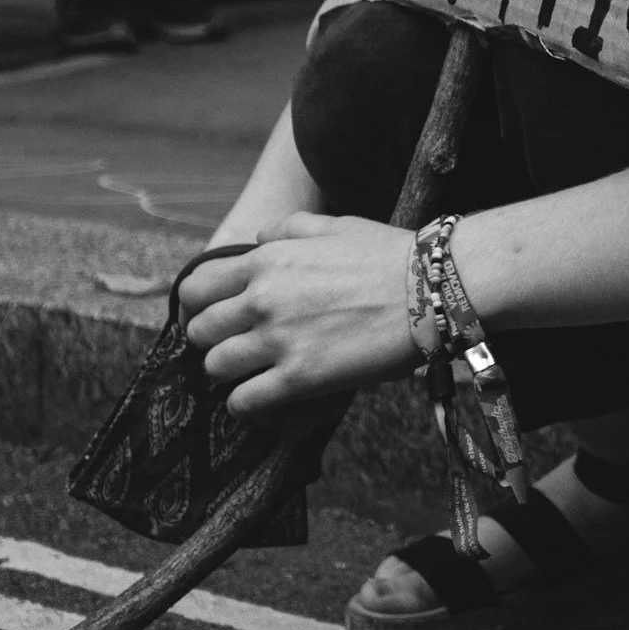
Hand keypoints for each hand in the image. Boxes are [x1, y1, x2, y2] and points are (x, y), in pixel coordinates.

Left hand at [181, 210, 415, 420]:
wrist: (431, 290)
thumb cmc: (388, 254)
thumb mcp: (336, 225)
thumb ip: (290, 227)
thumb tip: (261, 237)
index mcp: (267, 260)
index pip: (198, 287)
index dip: (199, 306)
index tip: (214, 316)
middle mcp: (263, 299)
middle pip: (201, 331)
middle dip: (212, 340)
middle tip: (235, 346)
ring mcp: (278, 340)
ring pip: (216, 367)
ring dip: (229, 372)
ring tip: (250, 373)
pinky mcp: (299, 378)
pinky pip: (244, 402)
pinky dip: (245, 404)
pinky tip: (260, 399)